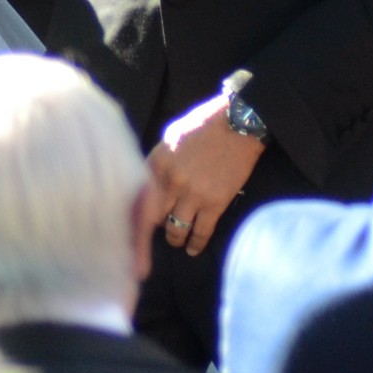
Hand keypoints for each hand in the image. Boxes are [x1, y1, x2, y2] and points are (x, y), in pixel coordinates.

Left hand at [147, 92, 264, 256]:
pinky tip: (193, 249)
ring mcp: (193, 194)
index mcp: (157, 162)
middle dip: (156, 225)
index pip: (139, 197)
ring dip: (175, 238)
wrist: (238, 124)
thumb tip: (151, 181)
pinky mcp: (215, 204)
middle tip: (157, 232)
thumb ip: (159, 161)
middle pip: (154, 216)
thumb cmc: (204, 125)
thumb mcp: (171, 137)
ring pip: (176, 228)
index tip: (134, 225)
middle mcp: (171, 181)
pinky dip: (196, 244)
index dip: (136, 214)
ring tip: (176, 241)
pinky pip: (202, 232)